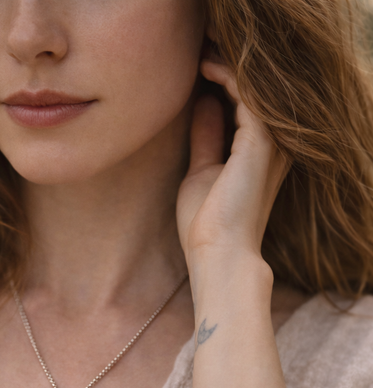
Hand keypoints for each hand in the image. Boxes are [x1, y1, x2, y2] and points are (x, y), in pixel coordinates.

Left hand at [176, 59, 288, 274]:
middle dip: (229, 68)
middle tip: (200, 51)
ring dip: (228, 65)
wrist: (217, 253)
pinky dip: (228, 75)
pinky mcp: (261, 140)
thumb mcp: (201, 170)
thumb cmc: (207, 223)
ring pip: (254, 88)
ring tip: (202, 53)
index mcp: (260, 155)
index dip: (225, 82)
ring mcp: (271, 143)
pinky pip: (248, 92)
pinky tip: (206, 67)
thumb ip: (206, 137)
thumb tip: (205, 103)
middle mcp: (273, 146)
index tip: (198, 67)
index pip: (246, 107)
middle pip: (254, 95)